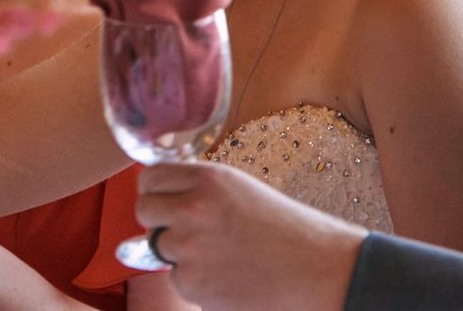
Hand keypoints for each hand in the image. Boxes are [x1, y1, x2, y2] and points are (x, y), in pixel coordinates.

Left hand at [135, 161, 362, 310]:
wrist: (317, 271)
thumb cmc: (285, 230)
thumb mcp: (239, 190)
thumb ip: (199, 188)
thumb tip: (162, 192)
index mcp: (207, 179)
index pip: (150, 177)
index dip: (155, 190)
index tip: (162, 199)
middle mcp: (193, 209)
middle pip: (144, 211)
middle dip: (159, 221)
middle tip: (185, 230)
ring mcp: (190, 248)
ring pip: (159, 247)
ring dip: (179, 253)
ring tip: (219, 255)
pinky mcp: (193, 284)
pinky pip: (177, 278)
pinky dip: (196, 281)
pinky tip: (227, 277)